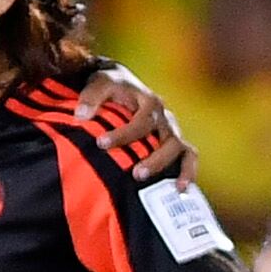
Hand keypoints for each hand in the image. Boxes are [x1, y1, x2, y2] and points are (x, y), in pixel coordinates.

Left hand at [85, 68, 188, 182]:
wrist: (125, 85)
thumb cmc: (113, 87)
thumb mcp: (101, 83)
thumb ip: (91, 97)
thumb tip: (81, 116)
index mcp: (150, 102)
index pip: (141, 122)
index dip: (123, 135)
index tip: (101, 144)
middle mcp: (165, 117)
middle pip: (167, 139)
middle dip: (153, 159)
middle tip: (135, 174)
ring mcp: (172, 131)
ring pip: (179, 149)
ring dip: (166, 166)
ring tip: (153, 183)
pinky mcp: (175, 142)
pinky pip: (189, 157)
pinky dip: (188, 171)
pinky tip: (179, 188)